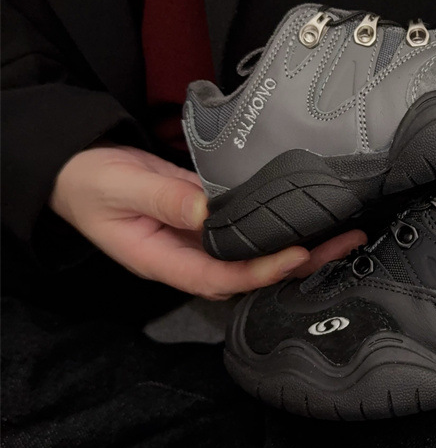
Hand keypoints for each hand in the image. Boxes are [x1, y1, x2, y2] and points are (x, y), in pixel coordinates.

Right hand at [50, 144, 364, 298]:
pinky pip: (249, 229)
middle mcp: (189, 257)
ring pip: (256, 253)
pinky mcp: (209, 219)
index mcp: (165, 261)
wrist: (78, 171)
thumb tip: (207, 210)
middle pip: (251, 272)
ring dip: (299, 246)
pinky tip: (309, 217)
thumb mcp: (120, 187)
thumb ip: (164, 198)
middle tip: (345, 244)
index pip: (221, 276)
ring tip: (343, 233)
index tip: (297, 254)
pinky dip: (279, 225)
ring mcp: (201, 240)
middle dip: (299, 263)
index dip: (261, 271)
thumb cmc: (90, 183)